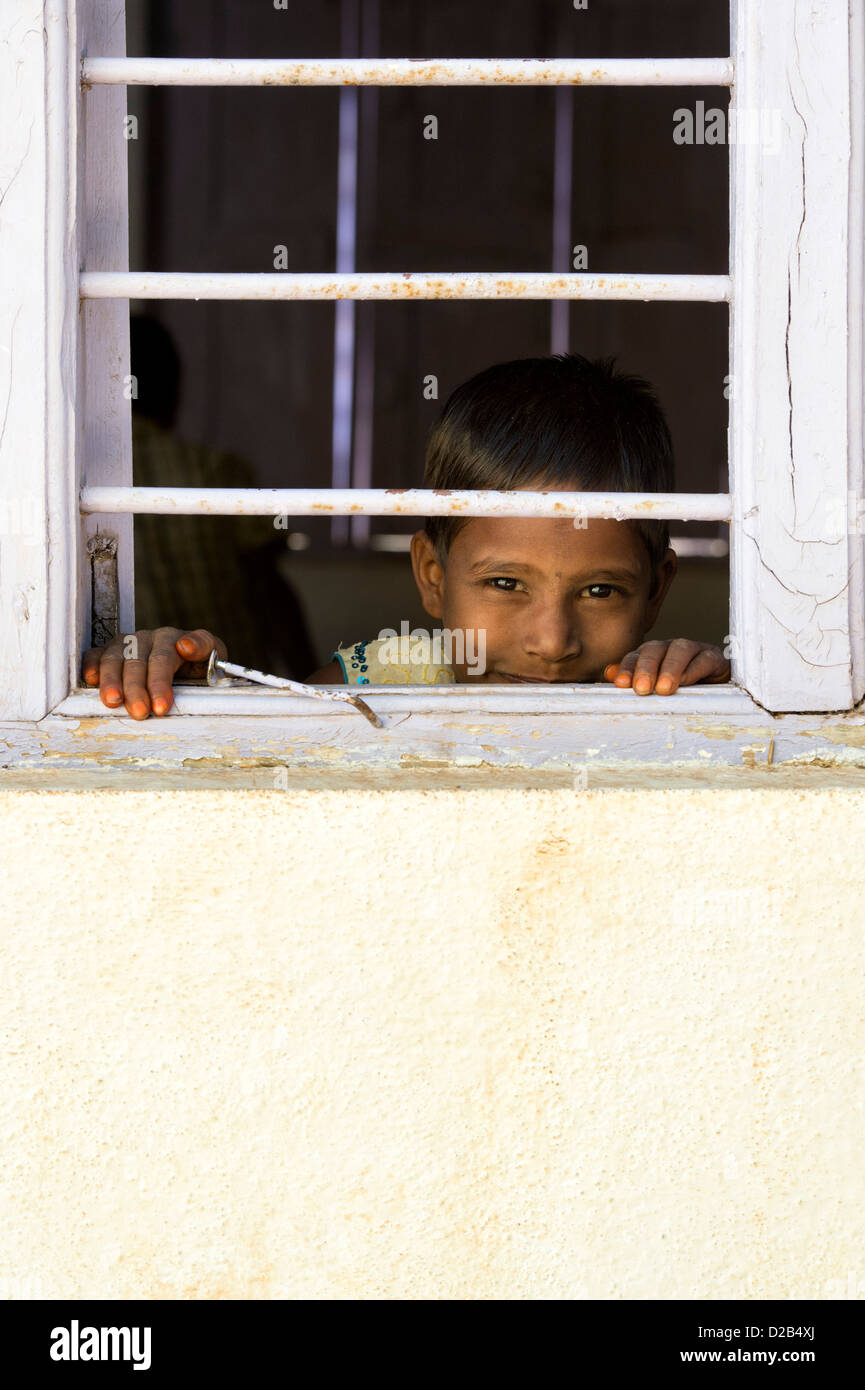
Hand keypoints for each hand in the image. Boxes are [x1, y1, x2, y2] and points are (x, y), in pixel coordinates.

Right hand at [81, 627, 226, 717]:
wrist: (187, 664)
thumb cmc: (200, 665)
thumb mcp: (213, 657)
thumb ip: (205, 649)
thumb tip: (185, 646)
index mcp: (172, 638)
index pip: (163, 659)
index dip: (160, 683)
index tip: (162, 707)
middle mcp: (147, 638)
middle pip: (137, 661)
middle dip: (137, 689)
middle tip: (139, 713)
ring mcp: (127, 643)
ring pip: (114, 658)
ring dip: (111, 681)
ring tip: (113, 703)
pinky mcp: (111, 651)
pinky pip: (96, 654)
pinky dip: (91, 665)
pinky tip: (90, 680)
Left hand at [603, 639, 730, 694]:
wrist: (719, 686)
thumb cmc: (682, 688)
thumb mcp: (655, 687)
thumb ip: (632, 680)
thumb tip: (609, 673)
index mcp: (653, 655)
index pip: (635, 657)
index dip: (627, 668)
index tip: (621, 684)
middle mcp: (670, 648)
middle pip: (654, 649)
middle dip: (645, 668)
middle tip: (641, 688)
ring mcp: (694, 650)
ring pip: (679, 650)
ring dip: (670, 669)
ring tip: (664, 688)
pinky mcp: (714, 658)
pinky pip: (704, 659)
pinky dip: (694, 669)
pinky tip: (686, 681)